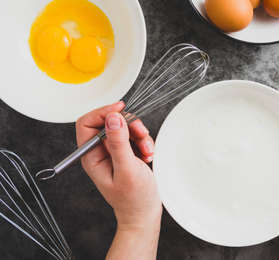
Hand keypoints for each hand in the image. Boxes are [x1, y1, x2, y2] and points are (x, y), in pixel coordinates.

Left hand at [76, 102, 161, 258]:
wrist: (145, 212)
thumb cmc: (133, 198)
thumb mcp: (127, 169)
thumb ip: (119, 143)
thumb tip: (112, 118)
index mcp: (92, 156)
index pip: (88, 123)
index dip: (103, 113)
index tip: (120, 109)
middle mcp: (100, 151)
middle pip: (110, 122)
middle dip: (129, 126)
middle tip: (141, 135)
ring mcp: (114, 151)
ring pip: (125, 127)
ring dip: (140, 136)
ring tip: (147, 152)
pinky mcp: (126, 152)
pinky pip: (135, 136)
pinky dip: (145, 142)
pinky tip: (148, 156)